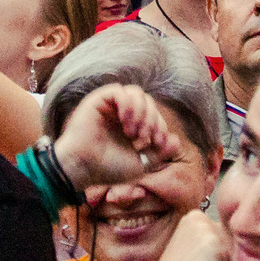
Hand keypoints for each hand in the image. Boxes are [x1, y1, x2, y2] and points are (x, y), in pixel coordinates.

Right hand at [54, 84, 186, 190]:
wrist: (83, 168)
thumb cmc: (107, 169)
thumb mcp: (141, 163)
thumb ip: (159, 152)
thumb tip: (176, 140)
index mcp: (130, 125)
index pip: (153, 113)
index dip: (160, 125)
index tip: (156, 143)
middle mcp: (120, 113)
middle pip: (147, 101)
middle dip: (152, 120)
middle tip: (144, 139)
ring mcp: (109, 105)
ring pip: (136, 93)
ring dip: (141, 112)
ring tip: (133, 132)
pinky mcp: (97, 100)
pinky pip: (119, 91)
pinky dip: (128, 105)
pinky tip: (126, 123)